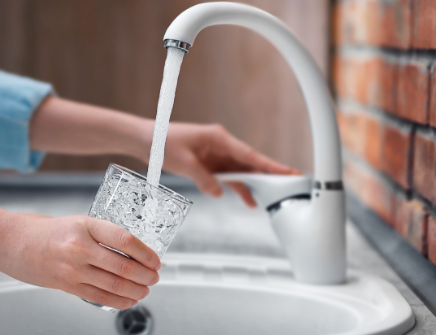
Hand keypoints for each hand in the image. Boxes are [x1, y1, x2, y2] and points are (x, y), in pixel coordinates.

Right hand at [0, 213, 160, 309]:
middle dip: (146, 275)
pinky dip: (119, 301)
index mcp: (85, 225)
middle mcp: (80, 247)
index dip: (146, 253)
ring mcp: (72, 268)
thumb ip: (101, 235)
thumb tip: (131, 249)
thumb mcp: (76, 222)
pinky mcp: (66, 285)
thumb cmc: (43, 230)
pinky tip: (128, 299)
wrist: (9, 242)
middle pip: (124, 266)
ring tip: (145, 289)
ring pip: (114, 285)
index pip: (125, 240)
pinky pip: (99, 297)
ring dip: (136, 290)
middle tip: (155, 277)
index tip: (156, 259)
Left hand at [162, 123, 299, 206]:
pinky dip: (236, 187)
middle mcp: (221, 145)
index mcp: (219, 138)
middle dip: (268, 174)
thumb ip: (203, 179)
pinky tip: (246, 199)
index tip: (288, 172)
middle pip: (250, 162)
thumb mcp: (184, 163)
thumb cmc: (162, 142)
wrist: (145, 140)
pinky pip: (227, 176)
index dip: (270, 165)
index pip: (249, 154)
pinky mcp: (209, 163)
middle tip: (290, 183)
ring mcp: (216, 154)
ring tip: (269, 200)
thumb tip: (219, 192)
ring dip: (252, 185)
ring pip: (240, 171)